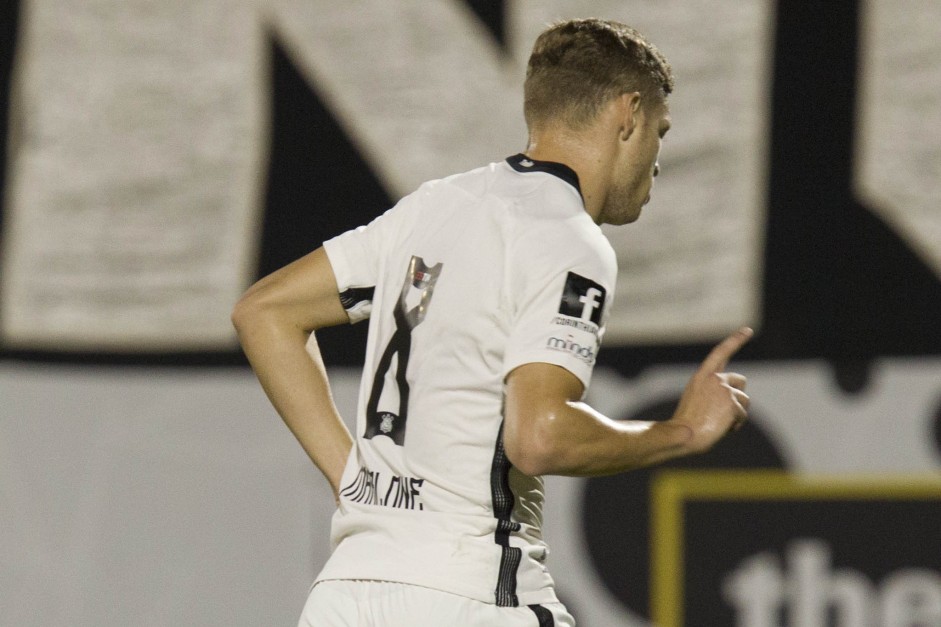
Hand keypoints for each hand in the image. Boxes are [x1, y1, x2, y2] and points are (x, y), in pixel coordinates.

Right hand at [670, 327, 752, 453]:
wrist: (685, 434)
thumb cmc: (687, 424)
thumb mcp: (697, 401)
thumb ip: (714, 394)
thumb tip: (736, 402)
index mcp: (702, 376)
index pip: (721, 353)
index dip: (735, 340)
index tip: (747, 330)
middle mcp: (714, 379)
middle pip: (741, 381)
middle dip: (738, 395)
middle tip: (724, 412)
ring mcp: (724, 390)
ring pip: (744, 401)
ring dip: (736, 414)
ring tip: (717, 423)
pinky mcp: (732, 403)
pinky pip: (743, 415)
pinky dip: (735, 425)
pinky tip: (721, 428)